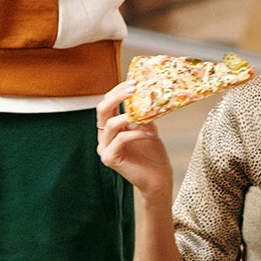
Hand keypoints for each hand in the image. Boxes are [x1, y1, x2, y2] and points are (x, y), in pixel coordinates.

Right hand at [95, 80, 172, 195]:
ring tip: (145, 112)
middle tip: (133, 88)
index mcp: (110, 127)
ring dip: (128, 116)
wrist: (158, 179)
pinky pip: (120, 139)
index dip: (118, 91)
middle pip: (102, 110)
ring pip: (109, 124)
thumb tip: (147, 93)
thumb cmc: (153, 154)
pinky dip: (136, 133)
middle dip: (117, 96)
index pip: (107, 103)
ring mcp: (104, 148)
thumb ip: (142, 114)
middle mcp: (103, 136)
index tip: (133, 81)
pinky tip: (150, 134)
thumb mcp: (148, 128)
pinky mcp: (109, 158)